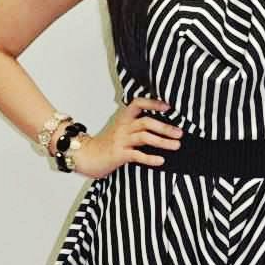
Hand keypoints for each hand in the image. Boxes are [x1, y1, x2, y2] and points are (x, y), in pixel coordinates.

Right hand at [65, 96, 182, 178]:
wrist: (84, 156)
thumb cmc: (105, 144)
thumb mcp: (120, 130)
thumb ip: (135, 126)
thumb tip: (160, 128)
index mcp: (123, 118)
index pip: (138, 103)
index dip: (153, 103)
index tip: (168, 107)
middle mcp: (122, 127)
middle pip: (146, 122)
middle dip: (165, 127)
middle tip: (180, 133)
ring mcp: (120, 140)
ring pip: (144, 137)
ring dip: (163, 141)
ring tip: (176, 145)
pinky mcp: (118, 154)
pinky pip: (137, 155)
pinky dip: (150, 158)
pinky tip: (161, 161)